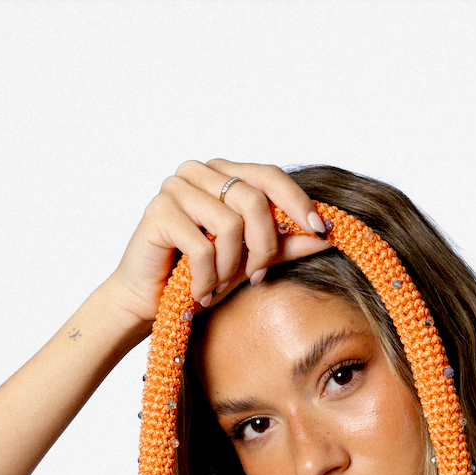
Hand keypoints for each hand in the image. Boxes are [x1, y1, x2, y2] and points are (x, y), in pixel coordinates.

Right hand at [105, 158, 328, 327]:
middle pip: (254, 199)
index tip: (322, 230)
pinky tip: (199, 292)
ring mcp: (175, 188)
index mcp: (221, 173)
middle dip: (264, 246)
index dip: (298, 202)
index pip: (269, 175)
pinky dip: (207, 278)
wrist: (149, 301)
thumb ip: (283, 245)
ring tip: (217, 286)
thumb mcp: (249, 261)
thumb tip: (326, 234)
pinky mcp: (158, 212)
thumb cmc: (198, 277)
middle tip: (257, 276)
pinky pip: (203, 247)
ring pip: (230, 224)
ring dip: (230, 267)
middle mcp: (198, 171)